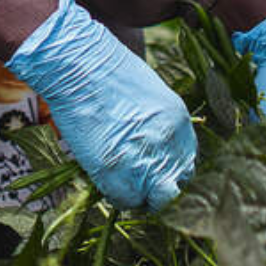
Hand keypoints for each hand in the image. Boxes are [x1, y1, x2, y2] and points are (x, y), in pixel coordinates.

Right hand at [5, 0, 195, 209]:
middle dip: (161, 190)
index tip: (153, 170)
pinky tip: (108, 180)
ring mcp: (145, 161)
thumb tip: (151, 146)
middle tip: (141, 184)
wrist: (79, 65)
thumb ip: (158, 125)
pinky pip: (126, 201)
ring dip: (141, 197)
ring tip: (123, 184)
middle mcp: (169, 145)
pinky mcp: (117, 171)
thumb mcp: (149, 96)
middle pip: (177, 187)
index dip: (169, 170)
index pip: (186, 164)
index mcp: (180, 124)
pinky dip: (118, 197)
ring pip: (156, 200)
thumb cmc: (106, 71)